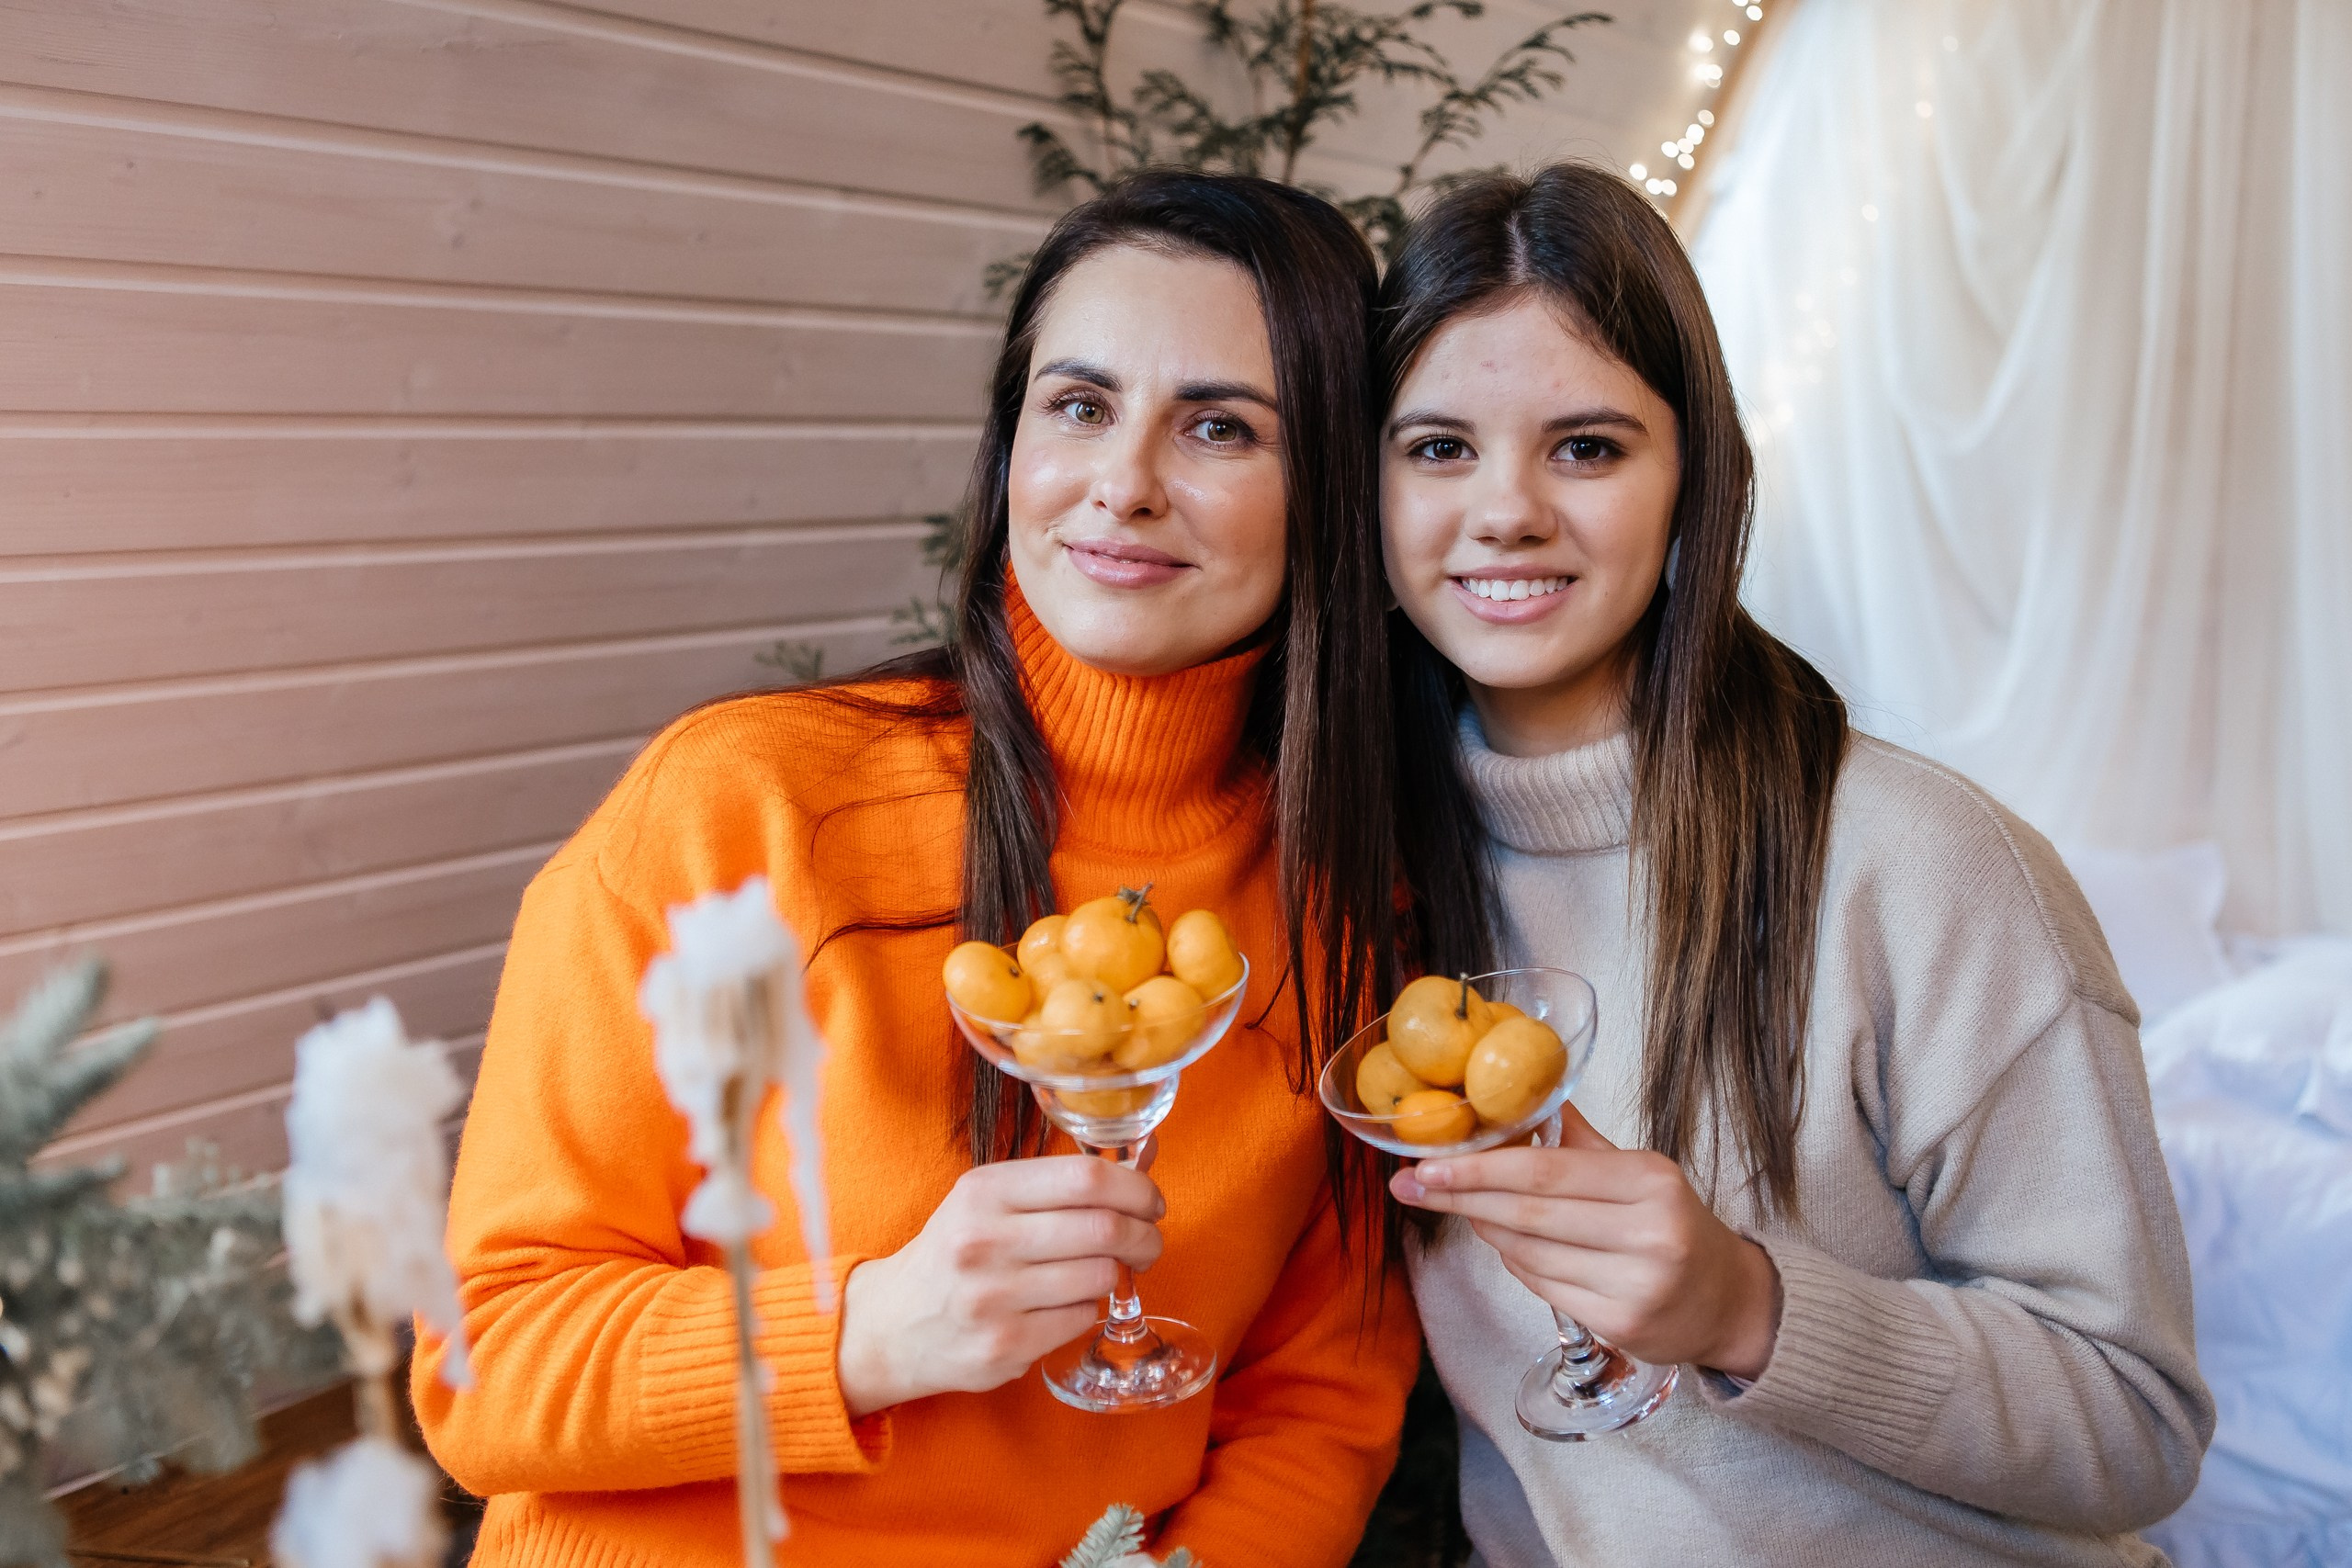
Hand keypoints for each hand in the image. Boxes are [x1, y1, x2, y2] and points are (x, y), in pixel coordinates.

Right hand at [836, 1156, 1163, 1416]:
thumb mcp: (989, 1200)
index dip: (1136, 1188)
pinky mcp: (1004, 1346)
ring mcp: (993, 1297)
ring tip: (1108, 1272)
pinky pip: (1082, 1318)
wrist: (893, 1324)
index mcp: (985, 1191)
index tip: (1151, 1202)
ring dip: (1119, 1274)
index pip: (1086, 1178)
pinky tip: (1067, 1303)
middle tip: (1149, 1242)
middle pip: (1104, 1229)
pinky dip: (1089, 1309)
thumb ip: (1059, 1182)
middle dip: (1145, 1236)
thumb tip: (1146, 1154)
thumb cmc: (955, 1252)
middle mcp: (985, 1240)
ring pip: (1100, 1277)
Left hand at [1390, 1103, 1780, 1378]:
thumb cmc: (1674, 1224)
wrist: (1729, 1301)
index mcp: (1649, 1181)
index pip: (1546, 1171)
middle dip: (1462, 1197)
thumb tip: (1522, 1096)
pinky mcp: (1619, 1325)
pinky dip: (1515, 1262)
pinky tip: (1510, 1245)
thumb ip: (1579, 1141)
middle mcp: (1646, 1233)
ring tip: (1465, 1208)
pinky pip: (1541, 1285)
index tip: (1427, 1163)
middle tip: (1412, 1185)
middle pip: (1529, 1213)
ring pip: (1527, 1252)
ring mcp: (1633, 1284)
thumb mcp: (1640, 1172)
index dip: (1480, 1167)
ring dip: (1487, 1228)